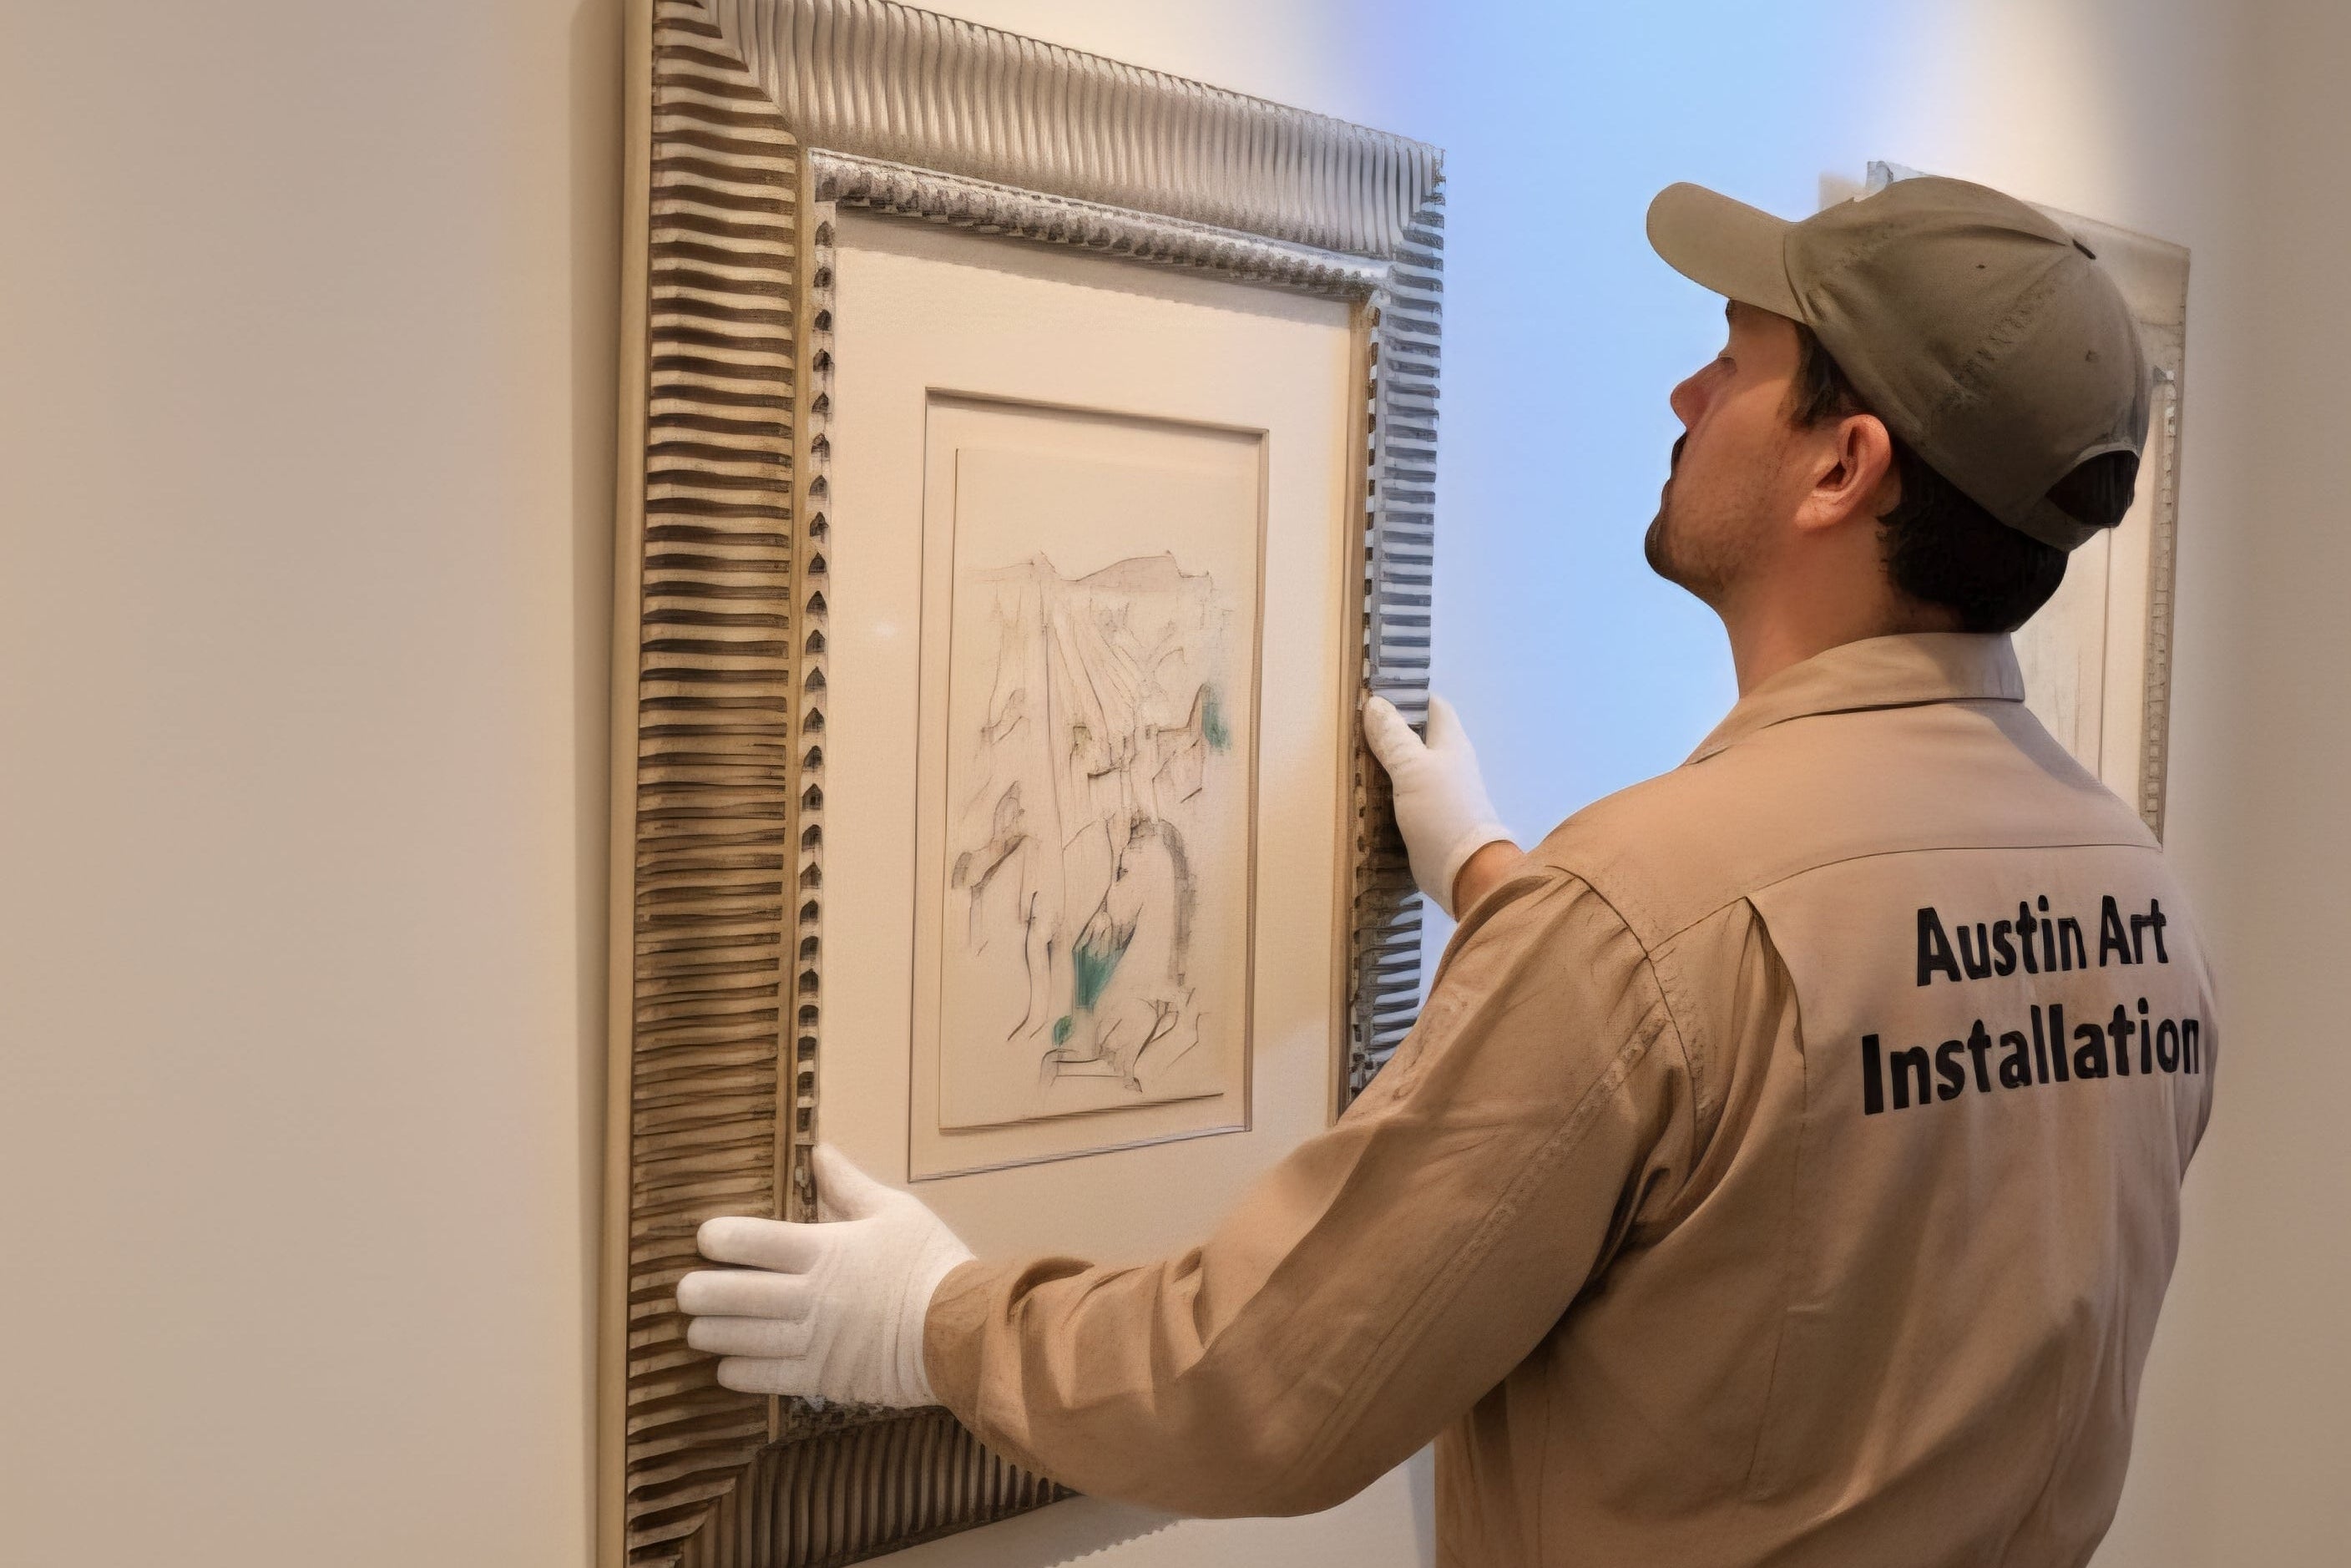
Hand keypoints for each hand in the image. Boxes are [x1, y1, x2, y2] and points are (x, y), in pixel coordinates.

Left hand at [677, 1143, 975, 1405]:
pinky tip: (725, 1368)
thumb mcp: (895, 1211)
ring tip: (695, 1328)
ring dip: (711, 1333)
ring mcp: (813, 1340)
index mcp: (824, 1250)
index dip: (721, 1238)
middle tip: (684, 1290)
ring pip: (743, 1338)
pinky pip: (768, 1378)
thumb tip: (819, 1150)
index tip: (705, 1238)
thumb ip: (849, 1184)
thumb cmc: (930, 1263)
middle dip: (701, 1292)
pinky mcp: (823, 1377)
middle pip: (737, 1294)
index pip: (755, 1241)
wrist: (961, 1329)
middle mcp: (810, 1296)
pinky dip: (740, 1373)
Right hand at [1361, 694, 1515, 917]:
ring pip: (1408, 767)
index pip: (1433, 707)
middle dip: (1389, 731)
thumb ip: (1393, 737)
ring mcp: (1439, 792)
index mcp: (1451, 742)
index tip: (1375, 695)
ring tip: (1349, 758)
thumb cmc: (1442, 811)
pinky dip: (1385, 791)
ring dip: (1384, 763)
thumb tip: (1375, 704)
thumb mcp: (1413, 768)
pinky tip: (1362, 793)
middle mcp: (1448, 763)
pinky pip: (1403, 795)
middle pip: (1418, 737)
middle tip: (1352, 728)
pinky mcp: (1428, 819)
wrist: (1464, 870)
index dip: (1408, 697)